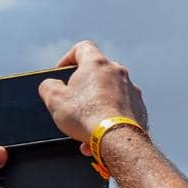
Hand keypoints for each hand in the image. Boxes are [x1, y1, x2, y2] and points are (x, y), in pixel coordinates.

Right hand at [40, 40, 150, 154]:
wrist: (118, 138)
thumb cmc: (87, 117)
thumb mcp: (55, 100)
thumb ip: (48, 86)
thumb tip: (51, 85)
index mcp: (97, 64)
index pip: (82, 48)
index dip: (69, 57)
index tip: (62, 72)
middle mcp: (117, 72)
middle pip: (97, 73)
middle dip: (83, 88)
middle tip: (73, 103)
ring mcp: (131, 89)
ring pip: (109, 94)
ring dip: (96, 107)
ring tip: (84, 128)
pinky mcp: (140, 107)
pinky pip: (120, 109)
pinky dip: (109, 119)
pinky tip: (98, 137)